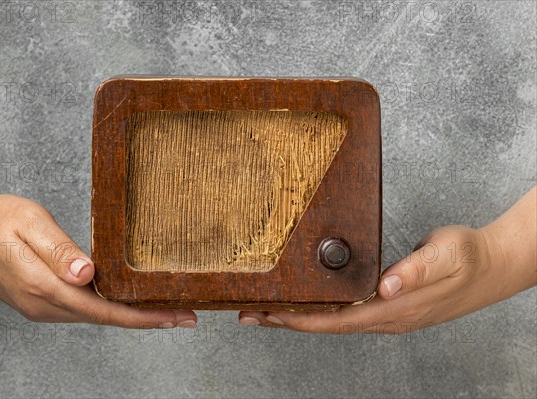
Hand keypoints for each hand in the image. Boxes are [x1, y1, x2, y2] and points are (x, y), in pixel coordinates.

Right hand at [0, 168, 195, 327]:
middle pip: (106, 318)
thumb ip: (58, 250)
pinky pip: (84, 310)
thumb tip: (87, 274)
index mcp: (43, 285)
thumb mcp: (29, 223)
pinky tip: (128, 301)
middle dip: (148, 318)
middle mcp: (44, 304)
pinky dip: (112, 309)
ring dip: (132, 315)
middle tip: (185, 313)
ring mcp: (42, 307)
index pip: (104, 310)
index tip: (176, 316)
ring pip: (96, 316)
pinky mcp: (42, 301)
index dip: (143, 316)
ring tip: (166, 307)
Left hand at [239, 187, 535, 332]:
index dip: (299, 319)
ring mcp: (390, 315)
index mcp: (395, 309)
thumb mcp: (446, 255)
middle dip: (288, 320)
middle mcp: (388, 318)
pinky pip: (347, 313)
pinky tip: (310, 302)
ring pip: (335, 321)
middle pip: (327, 325)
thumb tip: (388, 286)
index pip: (336, 320)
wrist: (495, 266)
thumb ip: (417, 270)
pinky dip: (321, 309)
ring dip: (301, 316)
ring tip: (269, 309)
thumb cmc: (469, 257)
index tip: (267, 314)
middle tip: (250, 313)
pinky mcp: (392, 307)